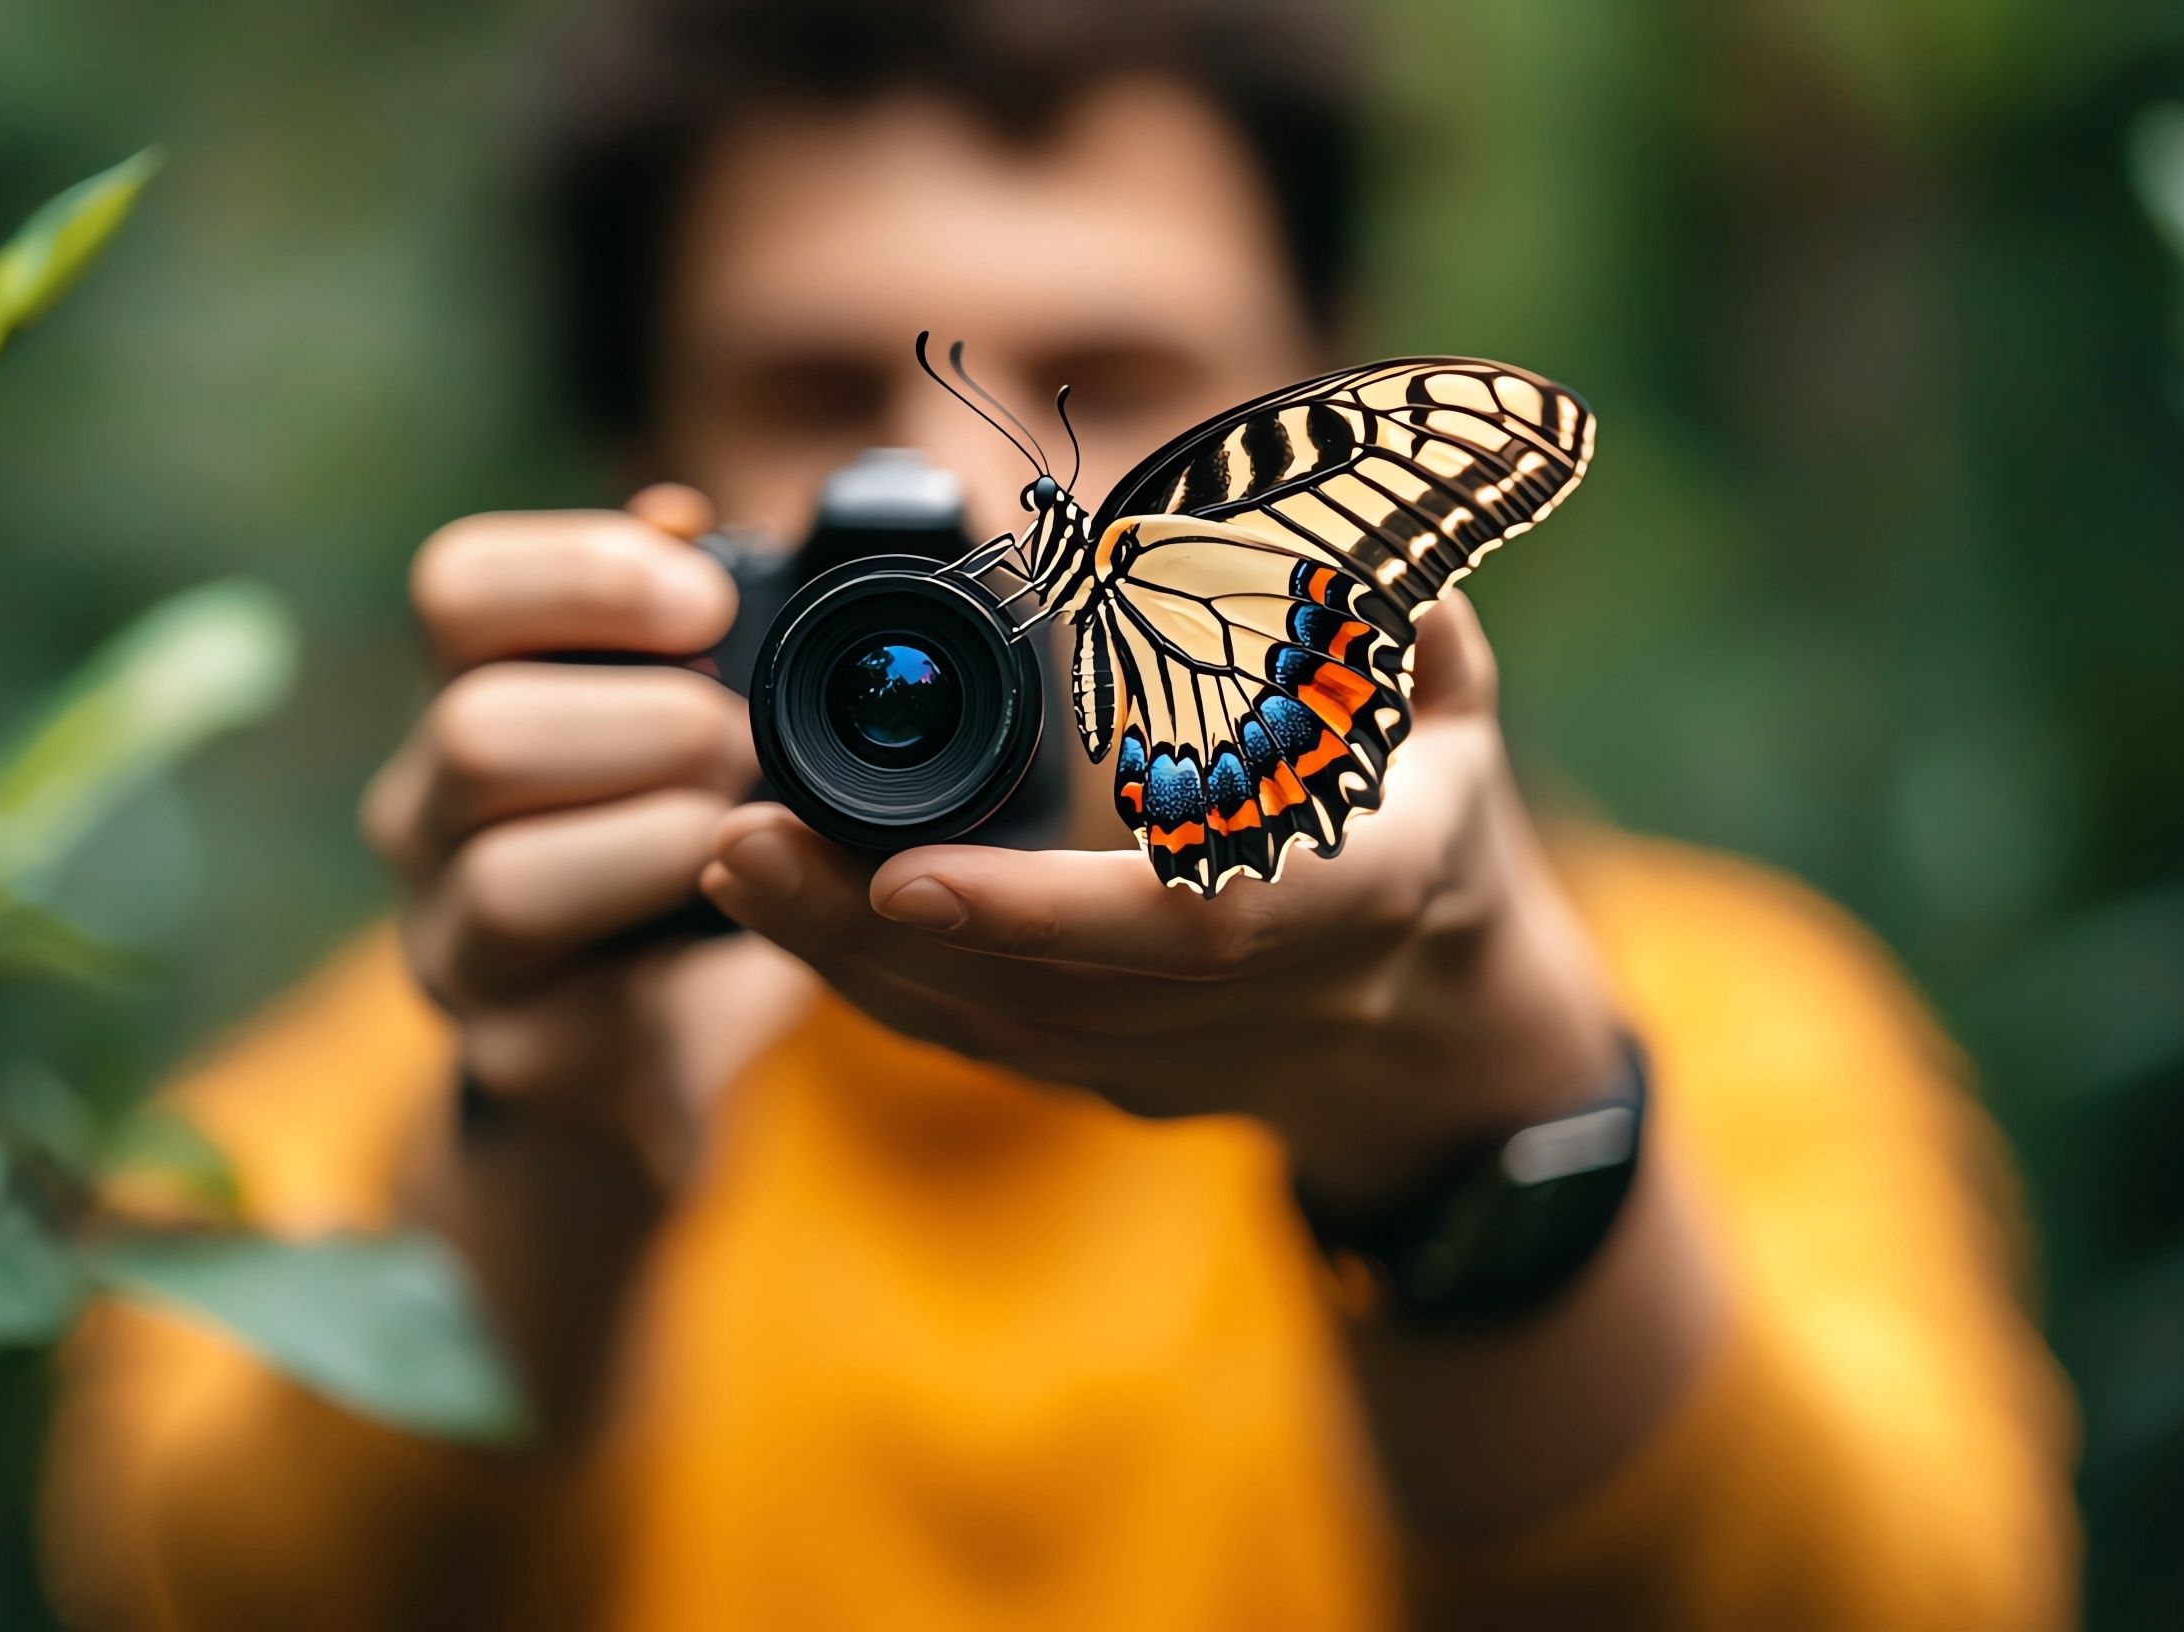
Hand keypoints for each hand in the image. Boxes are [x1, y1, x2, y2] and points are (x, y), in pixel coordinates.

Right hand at [363, 485, 787, 1178]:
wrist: (638, 1060)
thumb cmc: (676, 848)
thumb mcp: (691, 722)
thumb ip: (681, 621)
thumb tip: (674, 511)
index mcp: (465, 696)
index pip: (451, 587)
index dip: (583, 570)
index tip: (708, 597)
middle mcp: (423, 814)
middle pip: (474, 730)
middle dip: (651, 726)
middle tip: (744, 747)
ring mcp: (450, 943)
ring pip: (505, 879)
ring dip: (661, 844)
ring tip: (743, 837)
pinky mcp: (512, 1054)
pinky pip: (581, 1008)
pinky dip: (684, 965)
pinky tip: (742, 931)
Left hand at [698, 591, 1623, 1204]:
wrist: (1440, 1029)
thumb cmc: (1437, 817)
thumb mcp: (1452, 700)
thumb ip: (1388, 597)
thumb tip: (1324, 480)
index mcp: (1354, 898)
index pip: (1193, 925)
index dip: (1048, 911)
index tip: (907, 875)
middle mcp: (1258, 1003)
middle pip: (1040, 996)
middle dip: (875, 933)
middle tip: (739, 839)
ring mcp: (1181, 1060)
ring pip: (992, 1034)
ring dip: (846, 958)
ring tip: (731, 857)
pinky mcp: (1116, 1082)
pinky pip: (979, 1047)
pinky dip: (875, 984)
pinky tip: (782, 908)